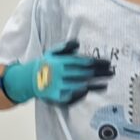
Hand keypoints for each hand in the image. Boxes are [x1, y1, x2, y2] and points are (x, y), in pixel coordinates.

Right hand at [0, 39, 114, 106]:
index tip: (108, 63)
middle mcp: (59, 74)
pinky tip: (89, 91)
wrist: (27, 80)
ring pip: (80, 85)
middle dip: (100, 73)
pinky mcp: (55, 97)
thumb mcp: (52, 53)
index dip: (97, 62)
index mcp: (60, 62)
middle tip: (112, 72)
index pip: (83, 62)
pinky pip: (71, 96)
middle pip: (85, 74)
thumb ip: (65, 48)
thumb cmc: (44, 65)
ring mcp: (58, 86)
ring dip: (94, 85)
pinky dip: (80, 94)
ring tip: (106, 83)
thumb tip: (77, 43)